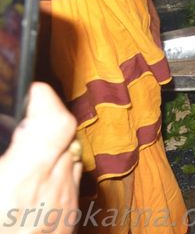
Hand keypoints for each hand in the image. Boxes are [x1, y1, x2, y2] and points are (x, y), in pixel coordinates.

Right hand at [0, 83, 80, 233]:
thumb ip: (4, 157)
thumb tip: (8, 144)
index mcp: (23, 179)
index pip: (55, 122)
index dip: (45, 99)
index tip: (30, 91)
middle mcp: (53, 191)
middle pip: (66, 139)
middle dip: (46, 121)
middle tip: (24, 115)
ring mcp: (63, 211)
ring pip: (70, 164)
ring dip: (52, 150)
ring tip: (26, 148)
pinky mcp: (66, 226)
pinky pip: (69, 190)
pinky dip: (55, 177)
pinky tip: (30, 186)